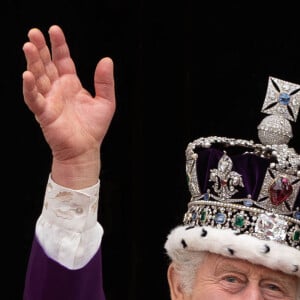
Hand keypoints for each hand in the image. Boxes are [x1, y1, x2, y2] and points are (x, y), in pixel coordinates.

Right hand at [22, 25, 115, 187]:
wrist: (86, 149)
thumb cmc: (94, 128)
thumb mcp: (106, 102)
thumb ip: (106, 81)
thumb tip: (107, 59)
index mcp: (71, 84)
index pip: (63, 60)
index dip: (59, 45)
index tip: (54, 30)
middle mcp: (58, 89)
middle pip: (47, 64)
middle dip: (40, 48)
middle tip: (34, 32)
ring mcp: (50, 100)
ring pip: (38, 77)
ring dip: (33, 62)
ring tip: (28, 45)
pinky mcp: (44, 113)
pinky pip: (34, 99)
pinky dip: (30, 88)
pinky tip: (27, 75)